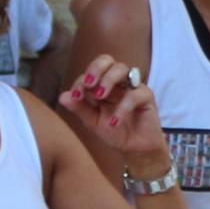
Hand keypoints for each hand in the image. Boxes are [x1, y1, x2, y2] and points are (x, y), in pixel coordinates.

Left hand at [57, 55, 168, 181]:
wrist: (134, 149)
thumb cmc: (114, 132)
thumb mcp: (93, 122)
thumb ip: (80, 109)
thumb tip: (62, 96)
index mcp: (102, 84)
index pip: (90, 73)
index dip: (81, 82)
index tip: (75, 96)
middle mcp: (117, 82)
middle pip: (107, 60)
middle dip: (95, 68)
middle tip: (88, 84)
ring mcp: (133, 87)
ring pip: (122, 69)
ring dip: (108, 79)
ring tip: (100, 96)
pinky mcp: (147, 97)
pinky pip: (135, 94)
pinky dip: (123, 107)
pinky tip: (114, 122)